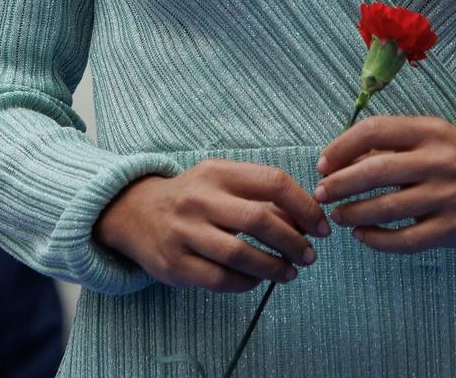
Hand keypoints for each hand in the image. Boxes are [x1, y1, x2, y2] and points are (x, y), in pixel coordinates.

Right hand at [93, 160, 330, 292]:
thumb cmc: (193, 198)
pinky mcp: (175, 265)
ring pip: (240, 254)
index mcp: (217, 172)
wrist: (135, 213)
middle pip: (260, 220)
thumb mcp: (221, 181)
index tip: (321, 227)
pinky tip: (258, 280)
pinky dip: (247, 283)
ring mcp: (184, 233)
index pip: (273, 182)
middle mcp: (200, 199)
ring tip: (290, 272)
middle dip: (293, 241)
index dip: (305, 207)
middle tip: (310, 255)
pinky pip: (220, 279)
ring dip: (274, 267)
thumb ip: (258, 194)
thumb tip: (305, 219)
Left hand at [312, 115, 455, 254]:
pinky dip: (376, 240)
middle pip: (375, 170)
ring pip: (386, 208)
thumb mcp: (432, 136)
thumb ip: (392, 143)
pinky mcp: (452, 229)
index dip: (340, 148)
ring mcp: (447, 196)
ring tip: (338, 215)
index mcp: (430, 130)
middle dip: (339, 184)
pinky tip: (362, 235)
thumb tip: (340, 159)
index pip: (373, 130)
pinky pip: (404, 240)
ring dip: (353, 213)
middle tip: (321, 193)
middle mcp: (439, 161)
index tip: (323, 164)